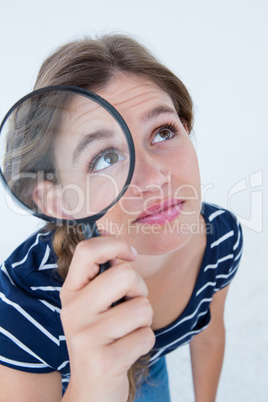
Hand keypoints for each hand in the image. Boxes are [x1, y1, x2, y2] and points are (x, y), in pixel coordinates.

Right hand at [60, 236, 154, 401]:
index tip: (130, 255)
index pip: (87, 250)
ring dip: (144, 320)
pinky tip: (126, 351)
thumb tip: (126, 251)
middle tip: (131, 305)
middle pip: (125, 274)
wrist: (91, 390)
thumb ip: (103, 278)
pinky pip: (146, 336)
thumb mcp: (92, 306)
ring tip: (126, 331)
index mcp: (70, 292)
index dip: (115, 244)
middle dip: (139, 289)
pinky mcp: (105, 360)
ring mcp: (87, 336)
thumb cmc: (100, 338)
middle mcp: (73, 311)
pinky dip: (144, 342)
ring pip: (142, 307)